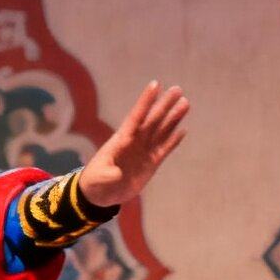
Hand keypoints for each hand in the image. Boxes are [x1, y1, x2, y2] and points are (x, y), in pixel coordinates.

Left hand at [78, 81, 188, 207]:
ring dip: (173, 118)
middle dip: (165, 104)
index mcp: (121, 140)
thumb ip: (108, 175)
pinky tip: (183, 130)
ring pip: (162, 131)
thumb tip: (117, 174)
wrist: (99, 195)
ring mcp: (144, 151)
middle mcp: (135, 142)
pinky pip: (165, 149)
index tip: (155, 85)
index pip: (136, 116)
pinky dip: (173, 140)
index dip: (145, 101)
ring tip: (185, 103)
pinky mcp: (151, 163)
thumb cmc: (94, 182)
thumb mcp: (98, 178)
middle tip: (178, 89)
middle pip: (153, 119)